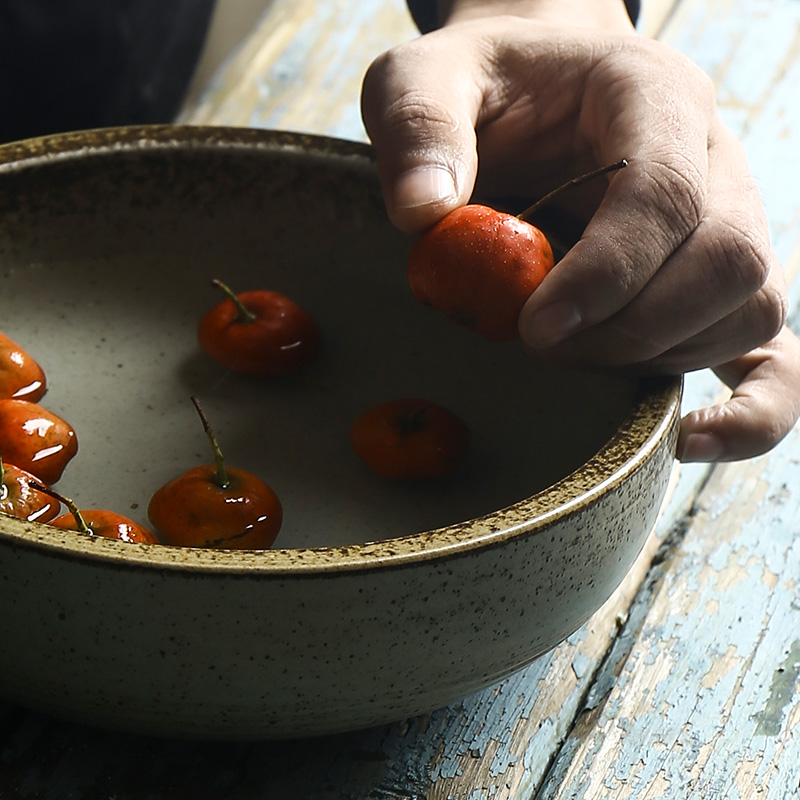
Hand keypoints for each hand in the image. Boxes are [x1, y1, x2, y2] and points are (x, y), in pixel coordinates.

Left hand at [361, 3, 797, 460]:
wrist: (529, 93)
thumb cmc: (482, 87)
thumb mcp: (422, 79)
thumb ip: (418, 128)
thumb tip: (423, 214)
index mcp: (649, 93)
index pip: (666, 190)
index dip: (610, 271)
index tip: (535, 325)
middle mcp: (709, 157)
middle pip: (726, 259)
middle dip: (631, 326)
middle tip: (539, 345)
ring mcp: (727, 220)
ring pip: (746, 309)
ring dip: (656, 357)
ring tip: (565, 356)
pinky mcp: (713, 282)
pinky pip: (770, 350)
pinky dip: (749, 408)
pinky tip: (688, 439)